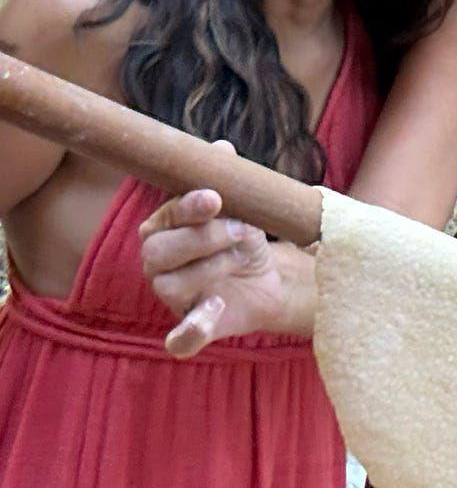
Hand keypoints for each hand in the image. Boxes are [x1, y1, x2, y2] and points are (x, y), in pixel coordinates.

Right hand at [139, 171, 298, 354]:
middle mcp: (158, 265)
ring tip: (245, 255)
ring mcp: (173, 298)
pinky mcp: (194, 328)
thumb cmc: (241, 237)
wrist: (268, 278)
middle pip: (158, 253)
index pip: (163, 219)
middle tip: (241, 229)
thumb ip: (225, 180)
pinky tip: (217, 307)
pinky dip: (192, 329)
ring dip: (213, 267)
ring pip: (171, 286)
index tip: (216, 197)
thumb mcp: (238, 207)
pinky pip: (181, 338)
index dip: (187, 207)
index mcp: (162, 231)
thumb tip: (221, 150)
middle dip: (203, 237)